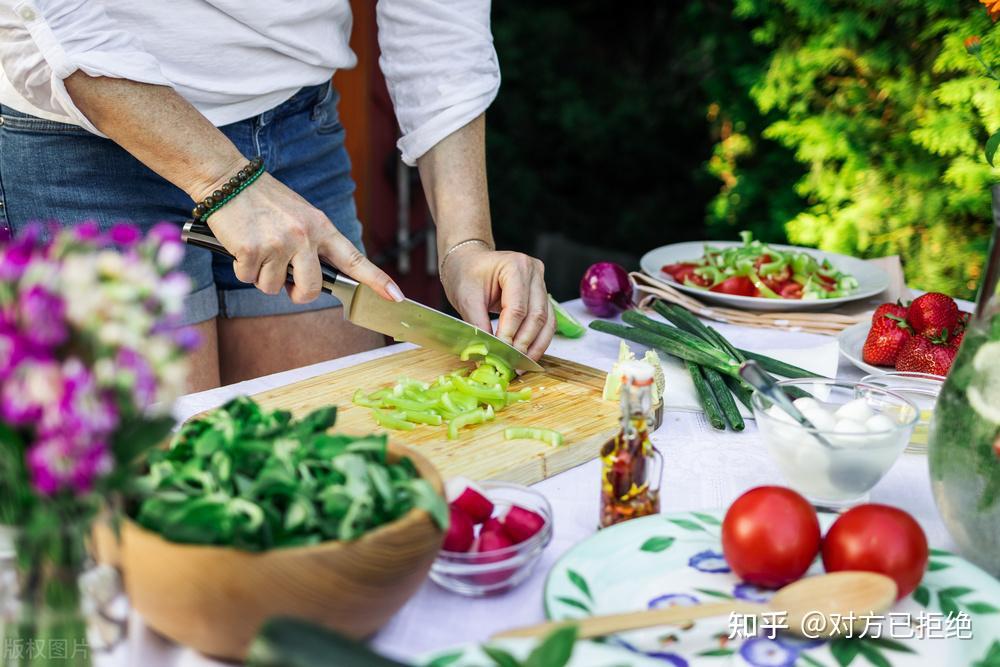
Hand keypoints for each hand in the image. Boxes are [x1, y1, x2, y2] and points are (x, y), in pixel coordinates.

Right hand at [201, 173, 402, 303]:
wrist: (228, 179)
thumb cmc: (265, 201)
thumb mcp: (301, 215)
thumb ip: (314, 244)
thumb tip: (314, 280)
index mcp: (321, 227)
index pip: (354, 259)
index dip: (376, 280)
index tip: (396, 297)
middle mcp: (303, 236)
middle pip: (310, 289)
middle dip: (298, 294)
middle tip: (287, 283)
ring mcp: (277, 244)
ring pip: (273, 287)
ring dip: (263, 276)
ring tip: (258, 248)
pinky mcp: (251, 250)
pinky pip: (248, 278)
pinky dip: (242, 268)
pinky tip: (242, 245)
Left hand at [441, 245, 555, 359]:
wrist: (469, 260)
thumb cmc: (465, 272)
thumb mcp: (466, 297)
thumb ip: (478, 325)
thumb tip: (487, 353)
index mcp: (515, 266)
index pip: (517, 308)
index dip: (509, 334)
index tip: (500, 355)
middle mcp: (534, 272)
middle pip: (536, 315)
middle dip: (524, 343)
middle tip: (511, 363)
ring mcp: (541, 283)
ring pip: (547, 321)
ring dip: (535, 346)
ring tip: (521, 365)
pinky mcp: (542, 296)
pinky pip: (547, 322)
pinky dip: (538, 340)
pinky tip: (528, 355)